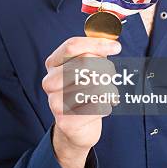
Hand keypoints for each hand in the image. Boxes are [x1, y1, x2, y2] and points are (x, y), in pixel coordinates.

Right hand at [42, 36, 121, 167]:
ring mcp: (55, 101)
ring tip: (107, 92)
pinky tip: (103, 106)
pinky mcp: (66, 120)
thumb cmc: (85, 91)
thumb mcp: (89, 67)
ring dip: (109, 88)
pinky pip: (98, 105)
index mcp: (53, 63)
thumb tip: (111, 40)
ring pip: (95, 85)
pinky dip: (107, 104)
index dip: (97, 43)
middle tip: (111, 74)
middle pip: (85, 63)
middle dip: (106, 67)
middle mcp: (50, 81)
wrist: (76, 127)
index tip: (117, 47)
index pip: (72, 46)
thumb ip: (97, 51)